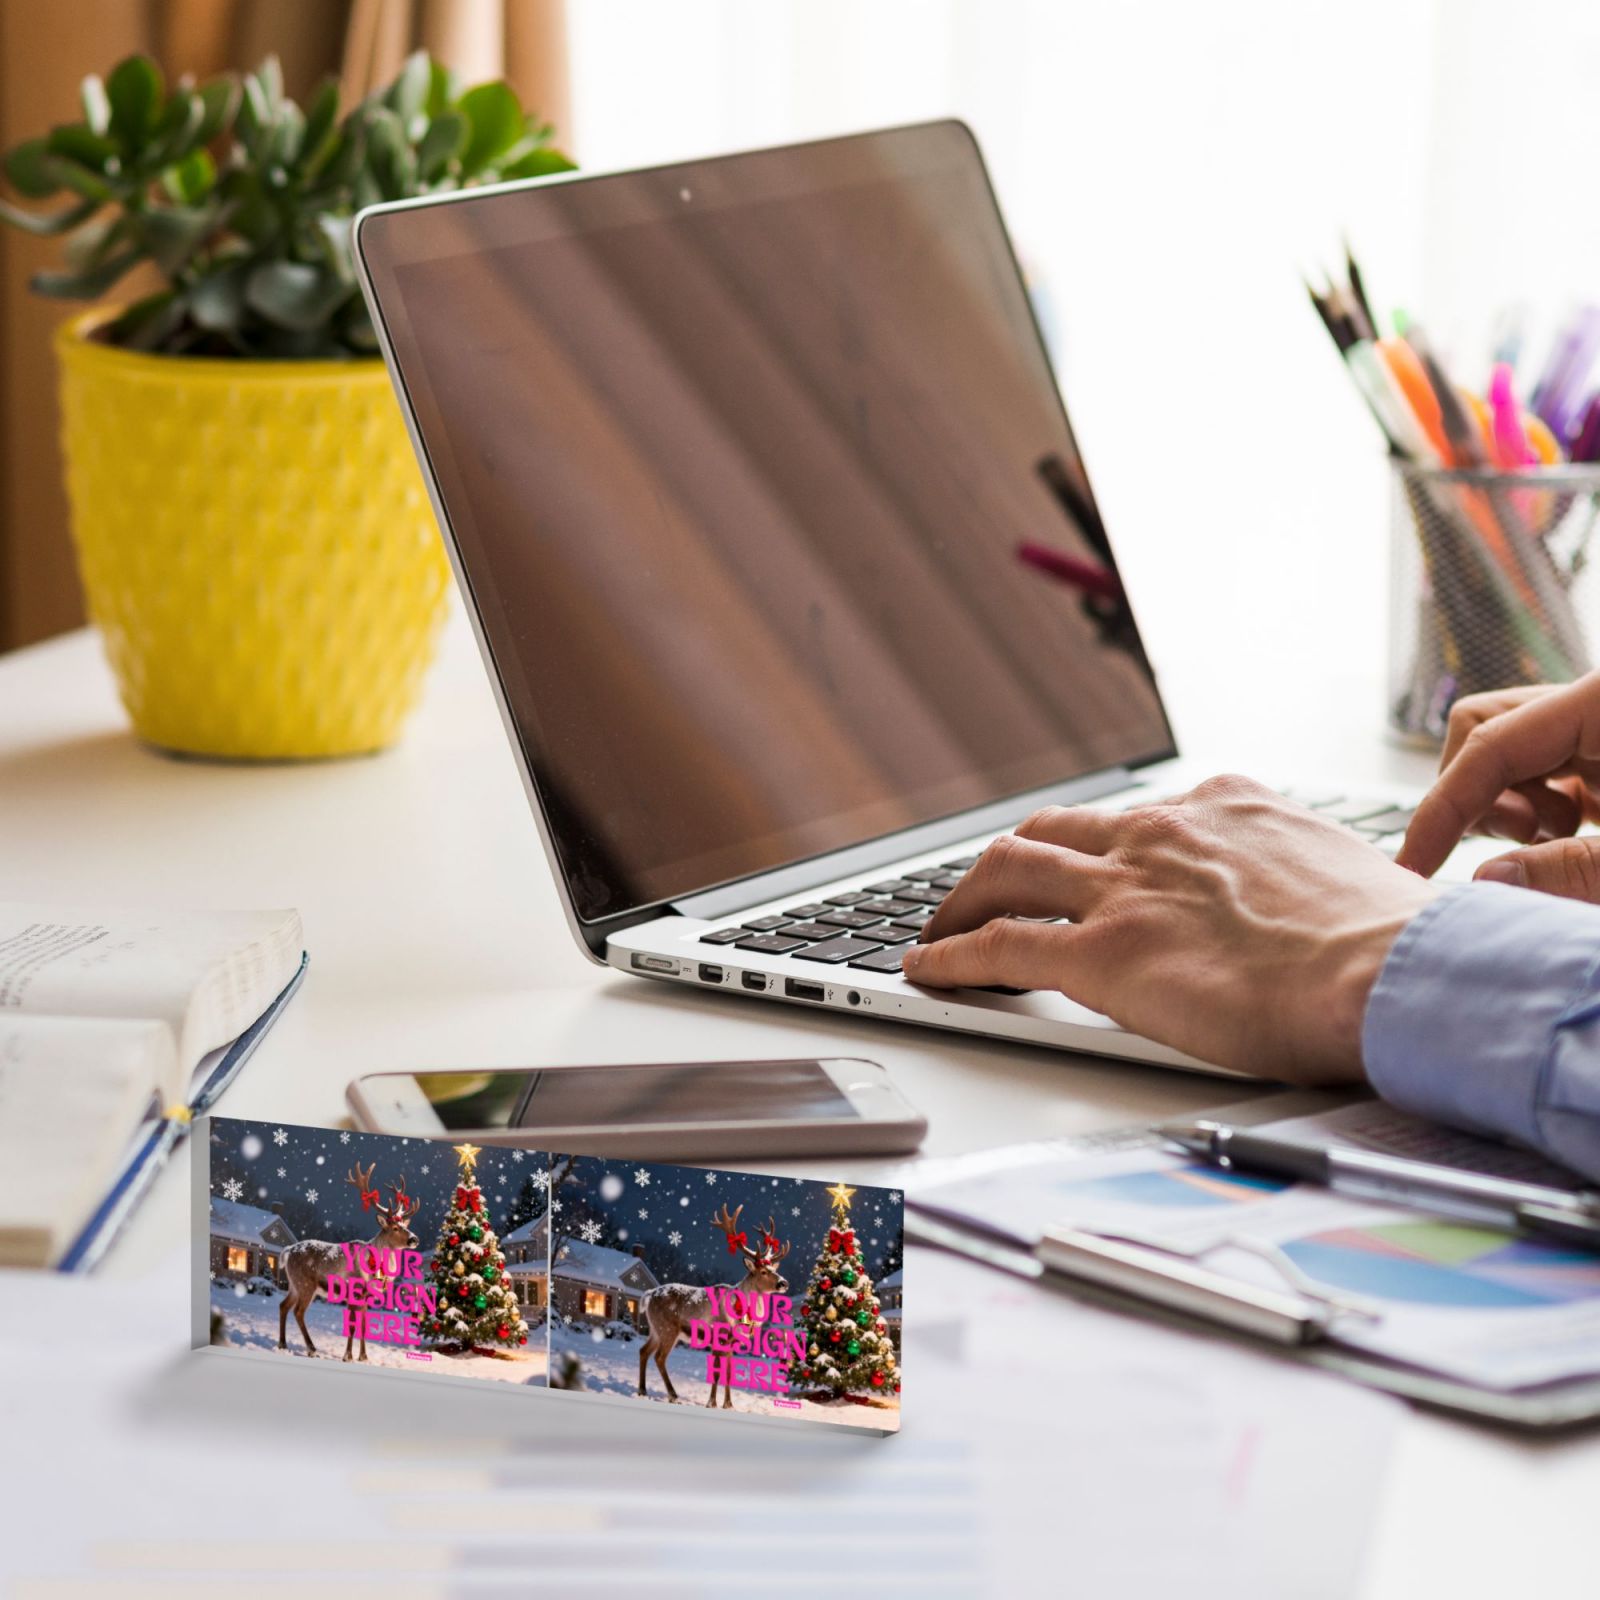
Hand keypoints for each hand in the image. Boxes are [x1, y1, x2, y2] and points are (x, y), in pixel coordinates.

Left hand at [899, 776, 1443, 1081]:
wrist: (1400, 974)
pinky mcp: (1103, 955)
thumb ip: (1302, 880)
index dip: (1097, 846)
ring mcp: (1126, 889)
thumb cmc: (1395, 943)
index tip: (1086, 865)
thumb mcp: (1347, 879)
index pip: (1135, 817)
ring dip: (964, 898)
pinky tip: (929, 968)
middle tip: (990, 889)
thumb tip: (1319, 912)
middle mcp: (1163, 834)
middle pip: (1053, 831)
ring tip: (942, 925)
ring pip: (1008, 871)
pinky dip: (953, 955)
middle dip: (1011, 859)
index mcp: (1226, 808)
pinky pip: (999, 946)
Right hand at [1397, 674, 1599, 898]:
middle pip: (1485, 731)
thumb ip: (1576, 871)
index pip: (1491, 741)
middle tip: (1526, 841)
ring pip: (1507, 752)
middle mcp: (1592, 704)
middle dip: (1480, 796)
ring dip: (1514, 807)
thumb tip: (1486, 877)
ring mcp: (1595, 728)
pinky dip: (1539, 813)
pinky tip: (1573, 837)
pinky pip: (1543, 770)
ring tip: (1567, 839)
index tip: (1413, 865)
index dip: (1443, 806)